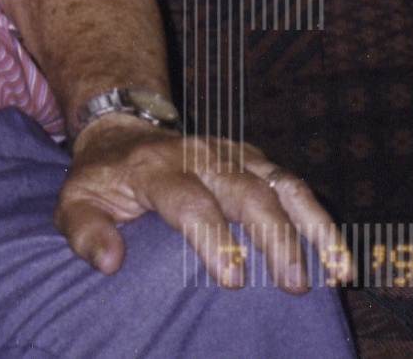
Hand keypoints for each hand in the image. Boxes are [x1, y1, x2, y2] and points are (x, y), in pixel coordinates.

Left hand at [55, 116, 344, 293]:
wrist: (121, 130)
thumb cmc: (102, 179)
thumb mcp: (75, 202)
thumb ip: (85, 232)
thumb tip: (110, 262)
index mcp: (154, 166)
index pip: (190, 200)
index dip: (213, 238)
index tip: (232, 280)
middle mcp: (199, 155)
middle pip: (246, 189)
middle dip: (274, 235)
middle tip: (291, 283)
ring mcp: (230, 153)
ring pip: (280, 182)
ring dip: (310, 225)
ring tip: (332, 271)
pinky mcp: (252, 158)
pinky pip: (293, 184)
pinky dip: (319, 218)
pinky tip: (337, 257)